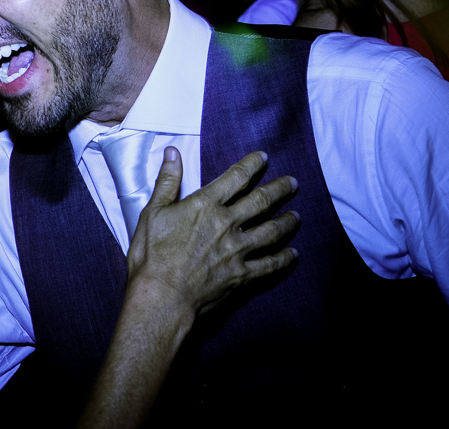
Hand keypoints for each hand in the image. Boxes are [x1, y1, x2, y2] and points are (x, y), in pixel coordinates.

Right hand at [125, 148, 298, 325]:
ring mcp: (237, 250)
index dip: (252, 165)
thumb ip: (167, 181)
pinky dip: (283, 259)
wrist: (161, 296)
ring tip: (297, 216)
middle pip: (261, 201)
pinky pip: (270, 265)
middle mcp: (227, 224)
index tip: (264, 158)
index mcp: (205, 205)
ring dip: (287, 222)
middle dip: (279, 190)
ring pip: (271, 231)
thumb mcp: (152, 212)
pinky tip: (292, 254)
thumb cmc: (152, 255)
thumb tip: (172, 152)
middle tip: (293, 184)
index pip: (235, 177)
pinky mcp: (241, 275)